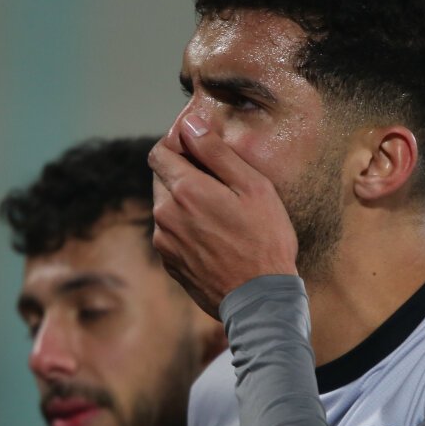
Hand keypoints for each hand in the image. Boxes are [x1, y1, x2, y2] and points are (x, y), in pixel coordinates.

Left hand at [148, 114, 298, 316]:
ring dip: (184, 203)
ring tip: (219, 215)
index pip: (159, 152)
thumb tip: (190, 124)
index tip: (198, 150)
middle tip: (217, 184)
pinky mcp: (169, 263)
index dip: (177, 146)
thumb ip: (216, 153)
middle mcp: (165, 214)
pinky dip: (186, 228)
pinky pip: (170, 233)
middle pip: (161, 178)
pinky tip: (215, 238)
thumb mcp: (253, 188)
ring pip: (165, 207)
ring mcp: (164, 242)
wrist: (259, 300)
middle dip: (182, 174)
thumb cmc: (265, 241)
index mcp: (185, 190)